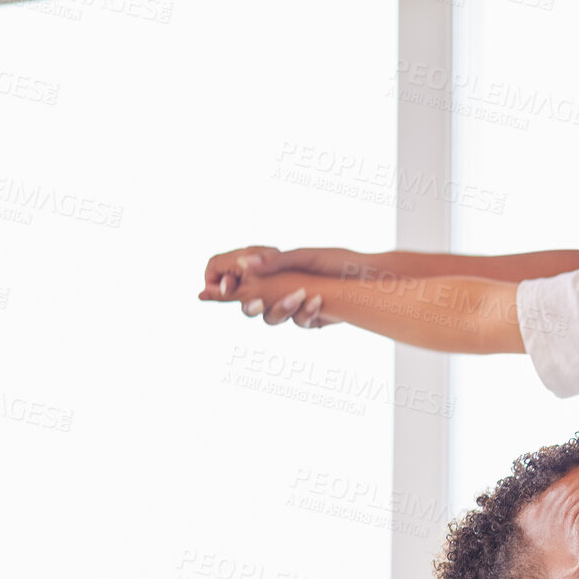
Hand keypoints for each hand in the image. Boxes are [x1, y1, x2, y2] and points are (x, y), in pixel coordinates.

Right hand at [199, 246, 354, 326]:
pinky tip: (319, 300)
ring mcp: (292, 306)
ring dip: (282, 308)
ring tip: (301, 294)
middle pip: (248, 305)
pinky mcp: (310, 319)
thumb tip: (244, 265)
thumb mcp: (304, 257)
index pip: (234, 281)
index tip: (208, 293)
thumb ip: (274, 262)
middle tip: (254, 303)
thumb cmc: (336, 260)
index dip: (218, 288)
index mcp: (269, 271)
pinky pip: (300, 322)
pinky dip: (307, 312)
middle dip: (248, 305)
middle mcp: (276, 290)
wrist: (370, 277)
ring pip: (272, 317)